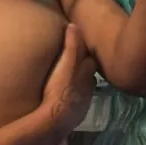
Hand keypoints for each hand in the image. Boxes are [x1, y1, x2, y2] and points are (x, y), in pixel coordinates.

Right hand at [41, 23, 96, 144]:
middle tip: (73, 65)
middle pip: (89, 77)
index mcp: (87, 75)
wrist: (55, 119)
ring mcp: (83, 104)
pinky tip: (64, 99)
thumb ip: (71, 45)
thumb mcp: (65, 63)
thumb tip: (74, 25)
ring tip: (68, 82)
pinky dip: (72, 99)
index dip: (85, 55)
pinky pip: (75, 104)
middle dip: (83, 71)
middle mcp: (89, 89)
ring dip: (78, 86)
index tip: (79, 50)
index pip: (90, 61)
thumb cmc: (60, 88)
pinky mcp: (74, 116)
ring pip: (83, 91)